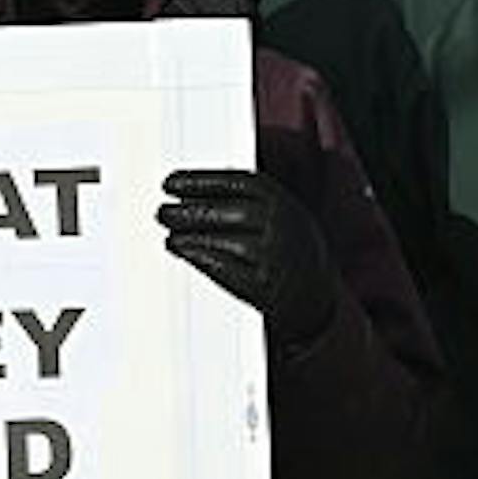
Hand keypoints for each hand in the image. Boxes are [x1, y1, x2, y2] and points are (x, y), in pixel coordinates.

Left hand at [158, 169, 335, 348]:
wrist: (314, 297)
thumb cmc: (289, 252)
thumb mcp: (282, 215)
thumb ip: (249, 200)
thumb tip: (196, 191)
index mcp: (286, 204)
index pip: (238, 183)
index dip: (200, 181)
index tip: (172, 183)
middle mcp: (283, 227)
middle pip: (227, 211)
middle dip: (189, 211)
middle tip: (164, 213)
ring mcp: (274, 257)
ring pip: (223, 240)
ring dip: (190, 237)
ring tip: (172, 236)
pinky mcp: (264, 285)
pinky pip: (225, 268)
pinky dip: (200, 258)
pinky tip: (186, 252)